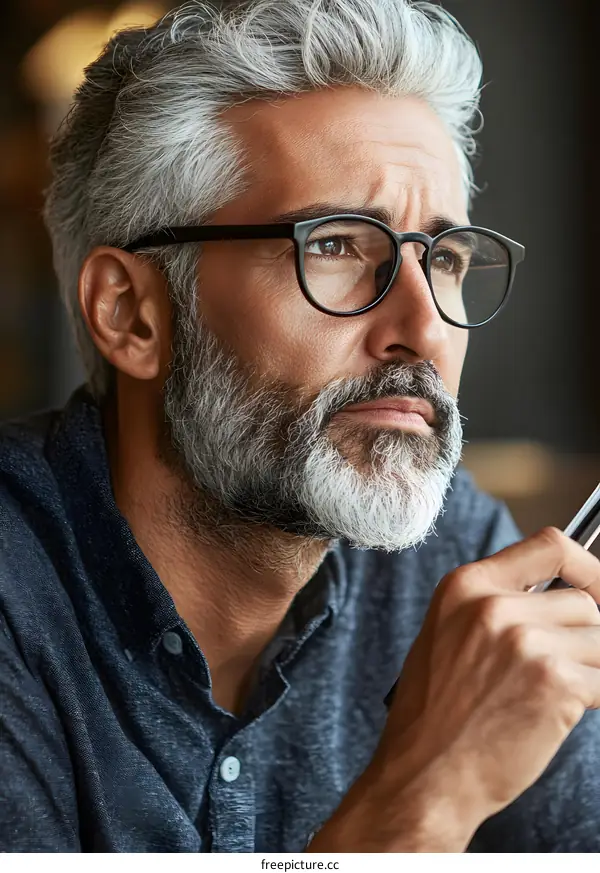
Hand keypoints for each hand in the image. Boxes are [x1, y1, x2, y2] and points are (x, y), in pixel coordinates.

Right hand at [309, 527, 599, 851]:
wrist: (425, 775)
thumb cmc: (434, 714)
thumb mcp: (446, 634)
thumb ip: (494, 605)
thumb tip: (556, 595)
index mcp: (467, 586)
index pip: (551, 545)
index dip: (588, 565)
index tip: (596, 587)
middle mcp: (495, 606)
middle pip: (583, 602)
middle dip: (583, 637)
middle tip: (562, 667)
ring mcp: (527, 642)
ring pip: (599, 640)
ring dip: (589, 670)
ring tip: (551, 696)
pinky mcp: (555, 683)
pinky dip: (595, 699)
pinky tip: (558, 715)